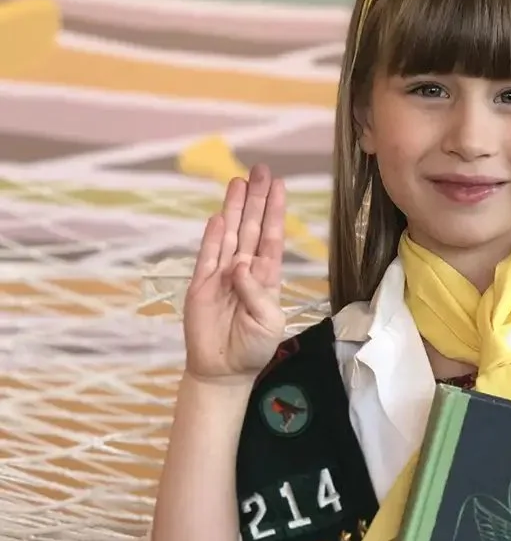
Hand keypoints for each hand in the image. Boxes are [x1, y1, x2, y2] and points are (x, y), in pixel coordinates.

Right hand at [183, 164, 286, 379]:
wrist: (223, 370)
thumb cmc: (253, 349)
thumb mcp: (268, 324)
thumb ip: (257, 294)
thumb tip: (240, 266)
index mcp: (266, 279)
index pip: (271, 239)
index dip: (274, 212)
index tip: (279, 186)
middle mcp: (245, 271)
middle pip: (250, 228)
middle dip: (256, 200)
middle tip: (260, 170)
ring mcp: (222, 275)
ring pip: (229, 235)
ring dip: (234, 209)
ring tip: (239, 181)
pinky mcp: (201, 285)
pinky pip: (207, 255)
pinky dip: (212, 236)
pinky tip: (219, 216)